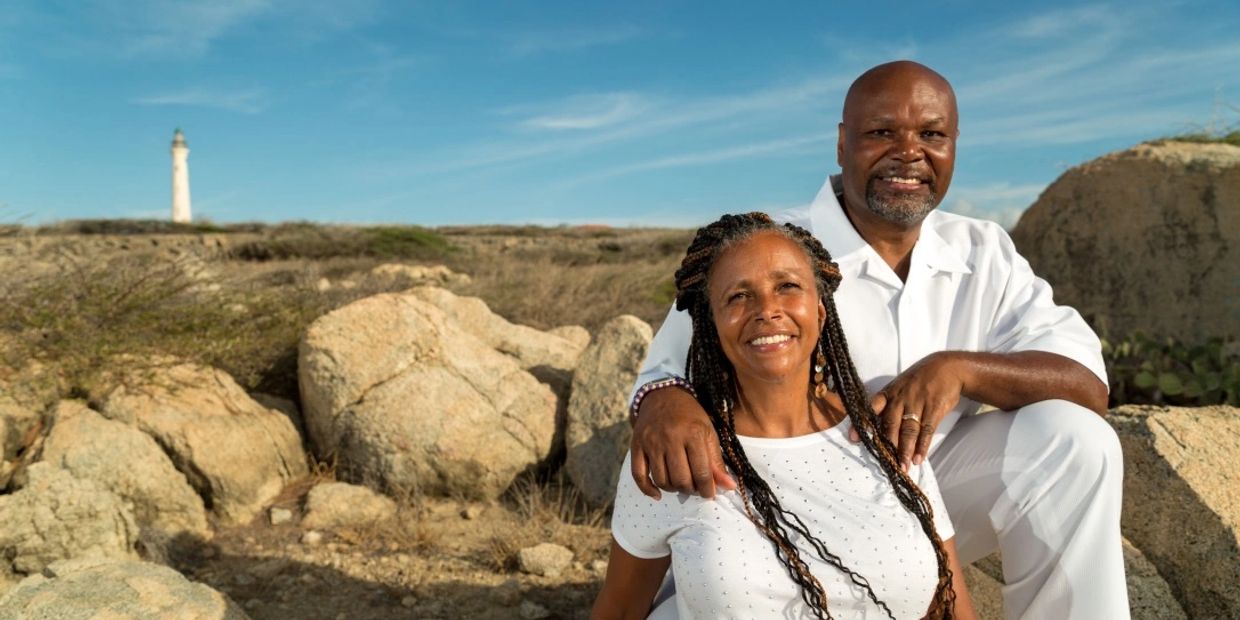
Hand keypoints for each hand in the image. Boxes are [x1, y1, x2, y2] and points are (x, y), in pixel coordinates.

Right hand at [630, 387, 735, 499]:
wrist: (662, 395)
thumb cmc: (690, 415)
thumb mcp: (708, 432)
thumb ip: (717, 461)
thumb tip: (729, 487)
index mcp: (693, 433)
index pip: (702, 472)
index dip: (708, 489)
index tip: (710, 493)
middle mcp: (670, 438)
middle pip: (681, 479)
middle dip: (691, 489)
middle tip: (695, 487)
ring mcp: (651, 443)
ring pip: (662, 480)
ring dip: (673, 488)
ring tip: (680, 483)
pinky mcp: (636, 446)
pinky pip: (639, 475)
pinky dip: (648, 489)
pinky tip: (658, 495)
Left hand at [848, 352, 966, 470]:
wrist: (948, 368)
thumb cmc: (919, 381)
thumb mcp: (900, 387)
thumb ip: (888, 406)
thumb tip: (877, 429)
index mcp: (889, 393)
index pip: (872, 409)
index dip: (863, 423)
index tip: (853, 438)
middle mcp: (901, 398)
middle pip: (891, 424)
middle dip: (888, 446)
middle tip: (886, 464)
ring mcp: (918, 402)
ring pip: (908, 430)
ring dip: (905, 450)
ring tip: (902, 467)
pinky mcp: (935, 407)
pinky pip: (927, 429)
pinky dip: (923, 446)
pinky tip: (918, 458)